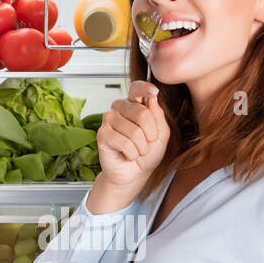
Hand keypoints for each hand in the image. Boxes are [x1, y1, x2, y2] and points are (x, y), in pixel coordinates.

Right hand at [89, 81, 169, 210]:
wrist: (135, 173)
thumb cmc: (147, 153)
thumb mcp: (161, 133)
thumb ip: (158, 115)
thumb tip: (152, 97)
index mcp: (134, 104)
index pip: (136, 88)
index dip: (144, 88)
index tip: (154, 91)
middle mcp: (119, 108)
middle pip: (142, 113)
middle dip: (150, 134)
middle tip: (147, 143)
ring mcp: (109, 120)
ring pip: (134, 131)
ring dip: (141, 147)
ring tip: (136, 151)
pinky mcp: (102, 134)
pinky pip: (125, 142)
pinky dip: (131, 153)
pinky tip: (127, 154)